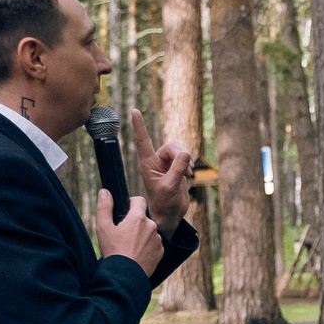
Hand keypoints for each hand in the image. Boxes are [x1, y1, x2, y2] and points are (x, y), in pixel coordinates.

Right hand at [96, 190, 163, 276]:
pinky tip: (136, 253)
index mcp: (138, 218)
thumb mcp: (104, 227)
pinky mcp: (161, 252)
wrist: (126, 275)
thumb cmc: (113, 250)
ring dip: (142, 234)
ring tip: (129, 246)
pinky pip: (154, 244)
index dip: (131, 203)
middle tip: (123, 233)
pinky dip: (147, 246)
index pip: (139, 200)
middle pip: (143, 217)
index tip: (125, 210)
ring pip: (149, 231)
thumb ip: (104, 207)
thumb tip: (105, 191)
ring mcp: (158, 240)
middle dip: (135, 222)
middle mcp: (152, 226)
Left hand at [131, 106, 195, 231]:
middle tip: (186, 170)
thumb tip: (186, 153)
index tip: (134, 111)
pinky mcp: (176, 167)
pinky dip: (189, 164)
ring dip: (186, 160)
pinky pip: (185, 157)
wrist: (171, 213)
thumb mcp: (170, 186)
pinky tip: (187, 175)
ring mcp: (166, 164)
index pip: (142, 141)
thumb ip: (177, 169)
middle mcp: (155, 161)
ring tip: (187, 174)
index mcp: (147, 164)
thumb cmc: (164, 202)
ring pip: (180, 150)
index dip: (139, 126)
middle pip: (170, 146)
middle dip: (181, 154)